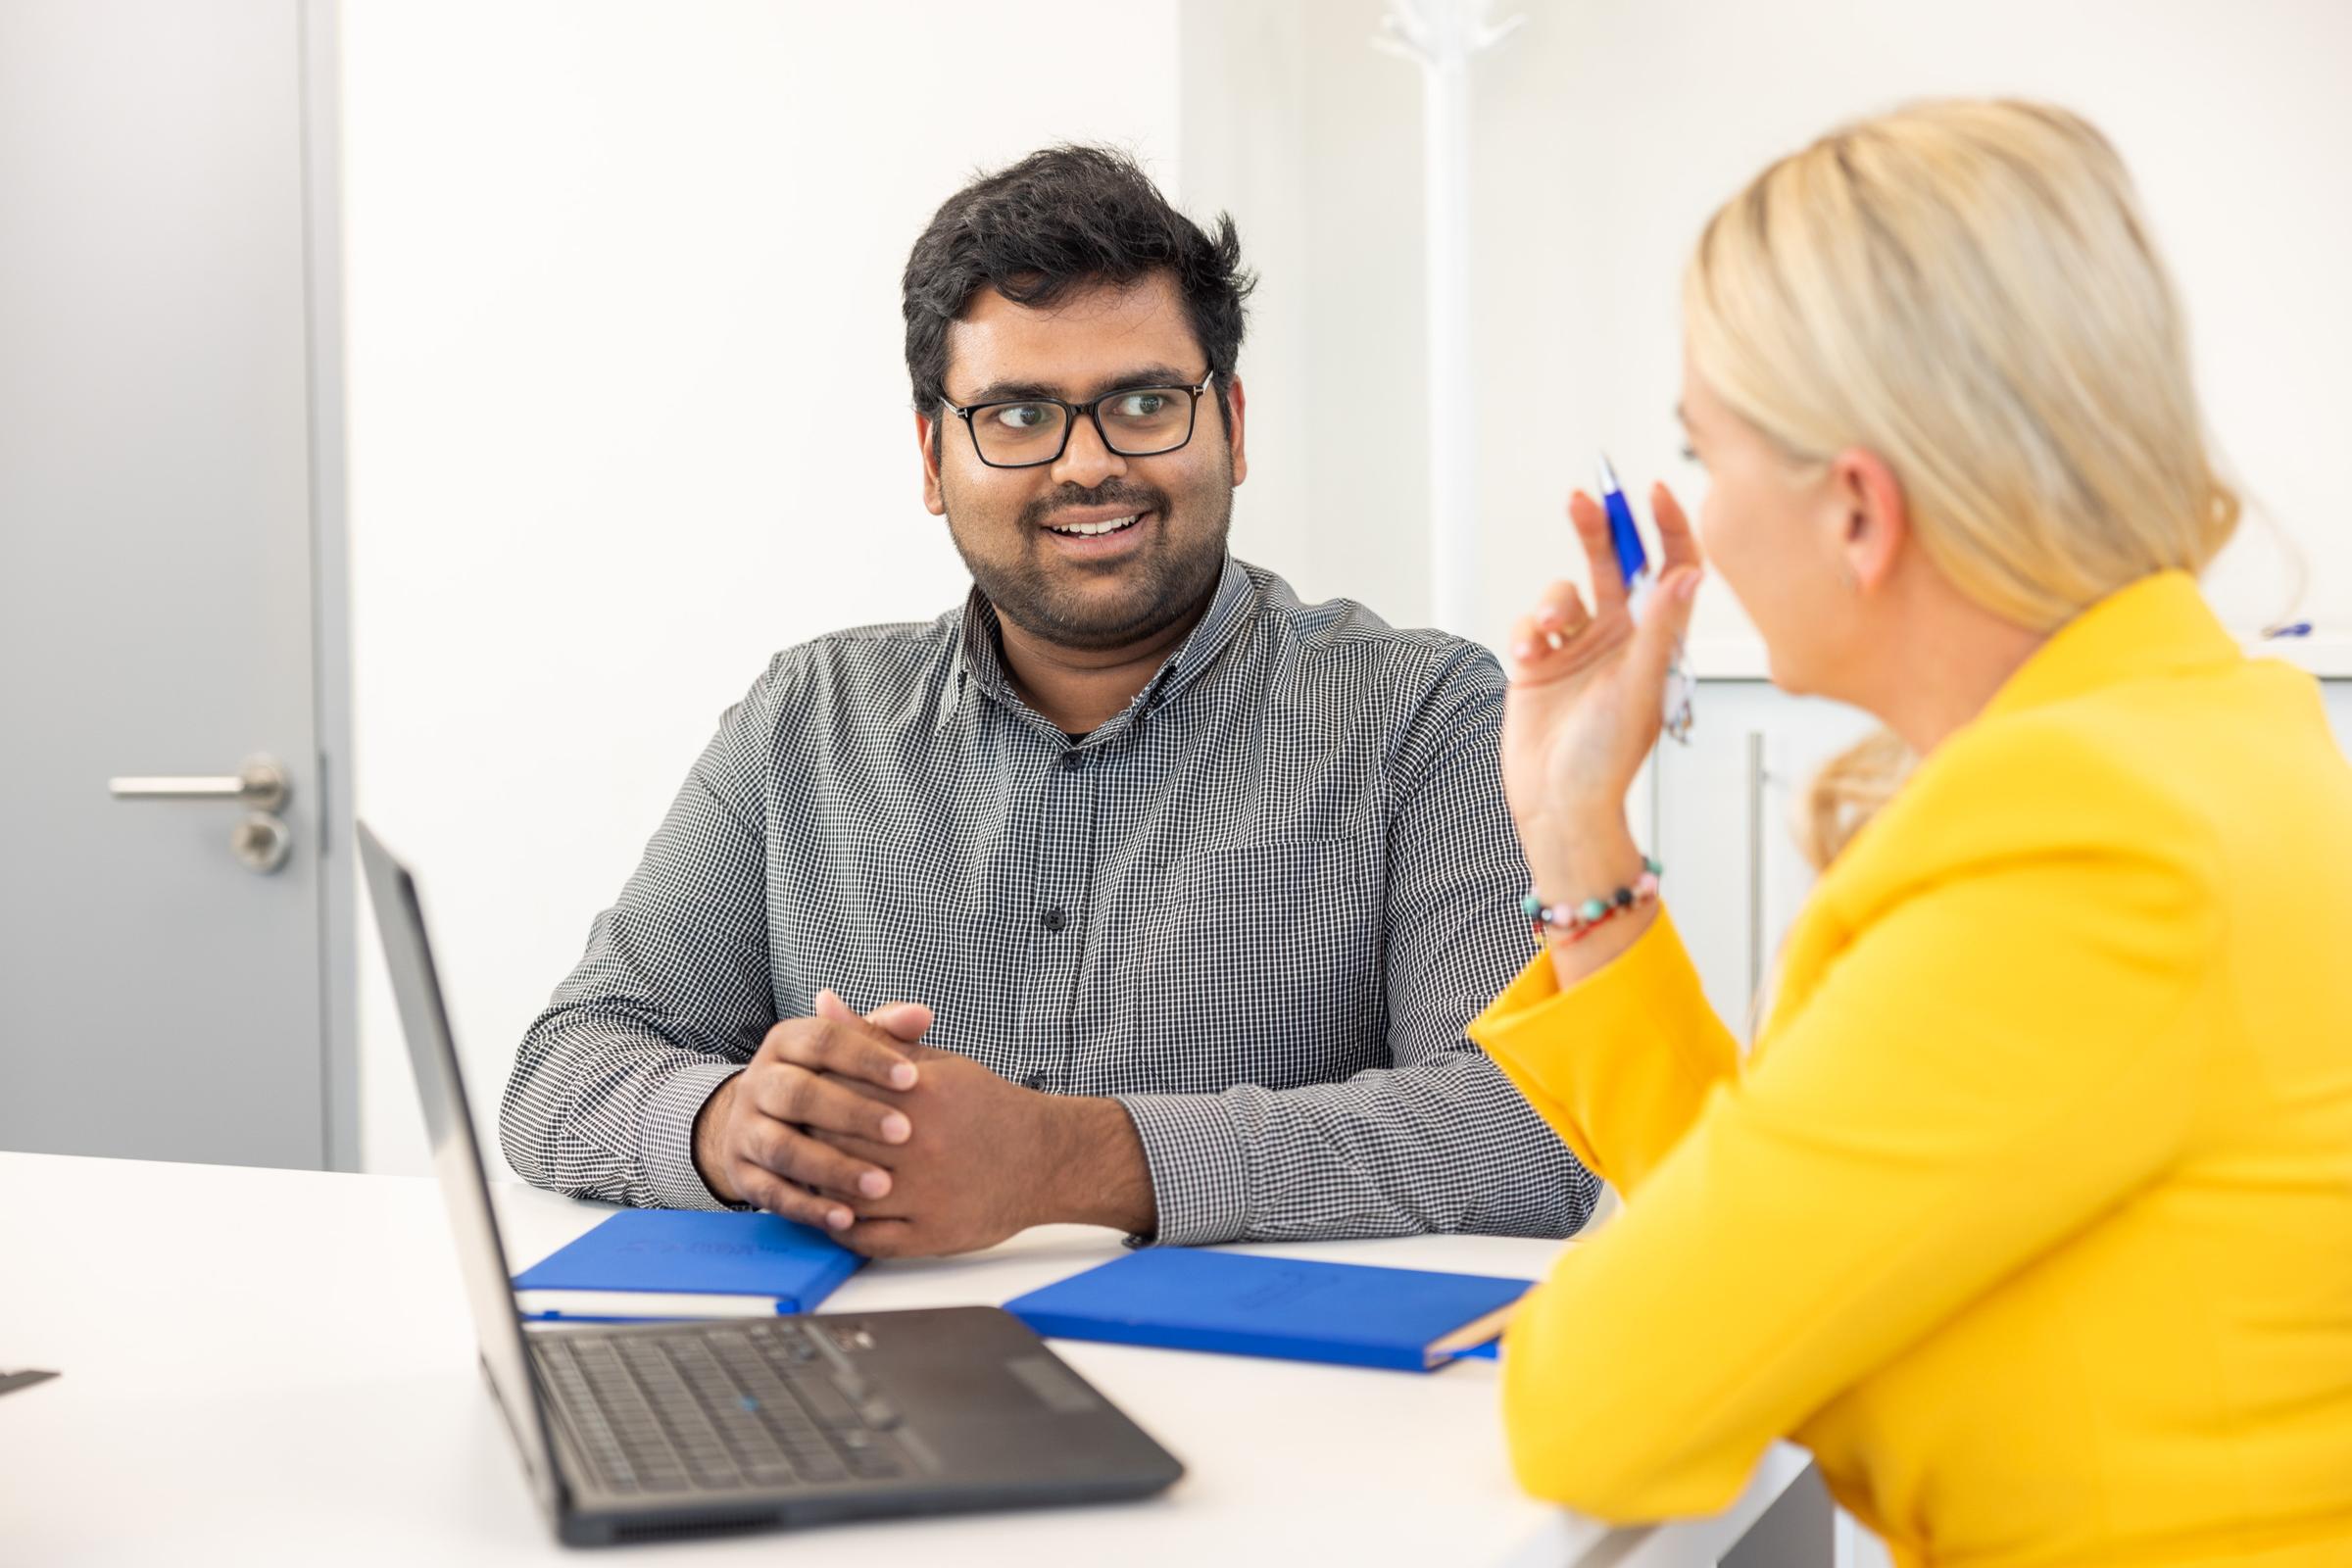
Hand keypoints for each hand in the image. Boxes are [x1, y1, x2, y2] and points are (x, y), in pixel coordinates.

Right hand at [690, 991, 931, 1230]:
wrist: (761, 1120)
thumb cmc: (827, 1080)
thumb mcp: (850, 1051)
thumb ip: (885, 1033)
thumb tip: (921, 1014)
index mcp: (785, 1043)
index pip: (823, 1040)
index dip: (868, 1057)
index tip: (913, 1077)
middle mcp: (757, 1082)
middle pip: (800, 1095)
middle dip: (853, 1114)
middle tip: (904, 1132)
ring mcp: (744, 1129)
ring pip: (784, 1148)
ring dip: (833, 1168)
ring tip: (881, 1185)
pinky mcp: (742, 1173)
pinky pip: (772, 1193)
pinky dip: (809, 1207)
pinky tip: (847, 1218)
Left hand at [803, 994, 1154, 1257]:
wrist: (1046, 1158)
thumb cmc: (987, 1107)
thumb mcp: (934, 1063)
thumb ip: (874, 1037)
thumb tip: (825, 1003)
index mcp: (919, 1094)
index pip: (836, 1090)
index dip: (811, 1094)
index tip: (802, 1096)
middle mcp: (920, 1144)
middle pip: (832, 1140)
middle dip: (810, 1137)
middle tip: (798, 1135)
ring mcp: (924, 1194)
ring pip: (842, 1193)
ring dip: (820, 1185)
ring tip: (813, 1172)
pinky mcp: (929, 1234)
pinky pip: (865, 1238)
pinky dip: (843, 1227)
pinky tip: (839, 1210)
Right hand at [1503, 482, 1702, 894]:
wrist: (1558, 802)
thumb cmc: (1609, 759)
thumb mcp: (1641, 687)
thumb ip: (1660, 627)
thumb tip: (1687, 573)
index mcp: (1657, 640)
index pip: (1670, 568)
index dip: (1665, 527)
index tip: (1651, 494)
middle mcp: (1620, 637)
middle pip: (1613, 564)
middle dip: (1598, 530)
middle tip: (1585, 500)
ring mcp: (1577, 647)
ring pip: (1563, 591)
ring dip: (1553, 600)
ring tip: (1548, 627)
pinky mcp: (1538, 661)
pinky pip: (1528, 621)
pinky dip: (1525, 629)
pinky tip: (1528, 653)